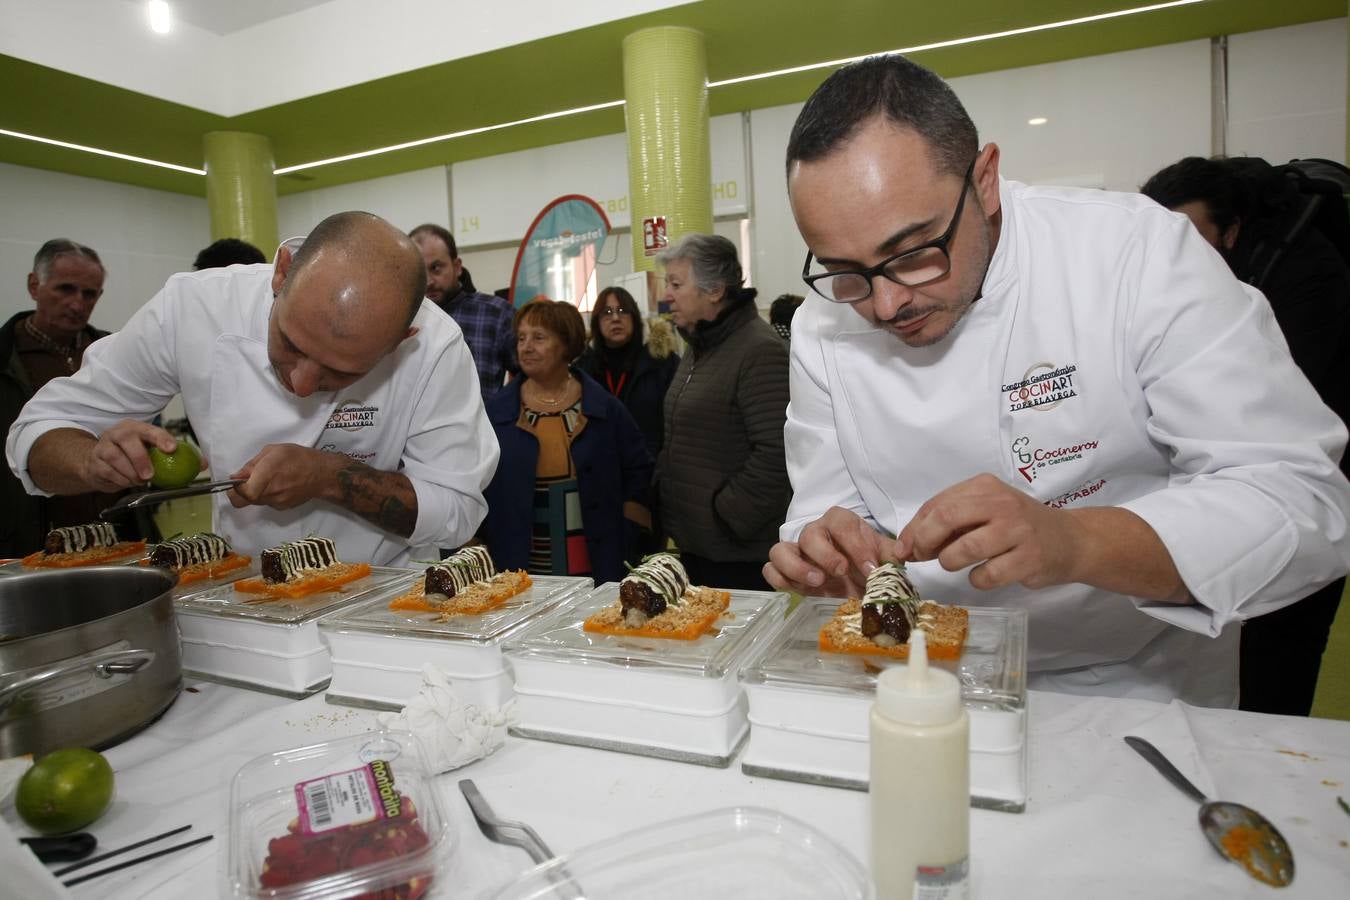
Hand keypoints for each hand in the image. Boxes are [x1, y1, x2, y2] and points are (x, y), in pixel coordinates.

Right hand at [83, 419, 183, 491]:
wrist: (99, 462)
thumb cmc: (132, 454)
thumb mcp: (153, 451)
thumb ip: (177, 456)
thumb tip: (202, 464)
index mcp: (135, 427)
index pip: (149, 429)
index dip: (161, 438)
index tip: (172, 448)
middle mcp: (117, 433)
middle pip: (127, 440)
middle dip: (140, 459)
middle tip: (149, 475)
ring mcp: (103, 446)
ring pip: (116, 458)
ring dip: (130, 474)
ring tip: (139, 480)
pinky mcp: (95, 462)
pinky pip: (108, 472)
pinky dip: (120, 480)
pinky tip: (127, 481)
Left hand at [228, 444, 340, 509]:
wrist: (322, 474)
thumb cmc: (298, 457)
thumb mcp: (273, 451)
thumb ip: (252, 464)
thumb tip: (236, 477)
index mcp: (266, 474)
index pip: (241, 493)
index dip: (234, 489)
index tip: (237, 481)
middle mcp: (270, 492)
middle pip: (244, 501)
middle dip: (242, 492)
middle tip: (248, 481)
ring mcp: (277, 503)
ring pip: (255, 501)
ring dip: (256, 492)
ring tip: (270, 480)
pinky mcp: (283, 508)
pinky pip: (267, 502)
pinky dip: (267, 495)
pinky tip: (280, 485)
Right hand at [764, 506, 894, 597]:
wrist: (857, 583)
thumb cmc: (868, 565)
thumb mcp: (885, 559)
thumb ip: (892, 556)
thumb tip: (900, 556)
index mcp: (841, 524)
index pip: (841, 523)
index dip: (855, 544)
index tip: (870, 568)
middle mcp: (815, 533)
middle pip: (809, 534)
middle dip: (825, 554)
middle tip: (841, 572)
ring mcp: (796, 552)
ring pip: (780, 549)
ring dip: (796, 566)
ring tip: (818, 582)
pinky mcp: (784, 571)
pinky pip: (770, 569)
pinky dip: (779, 578)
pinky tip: (797, 589)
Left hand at [897, 473, 1080, 590]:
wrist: (1070, 540)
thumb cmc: (1017, 526)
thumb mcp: (984, 512)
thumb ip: (947, 523)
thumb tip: (906, 547)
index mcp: (984, 487)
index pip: (937, 504)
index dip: (914, 529)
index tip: (904, 548)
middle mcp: (1001, 503)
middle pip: (945, 518)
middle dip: (925, 542)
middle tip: (921, 556)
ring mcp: (1018, 530)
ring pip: (964, 549)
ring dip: (949, 562)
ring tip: (956, 563)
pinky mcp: (1029, 558)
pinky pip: (987, 575)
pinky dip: (977, 580)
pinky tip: (985, 574)